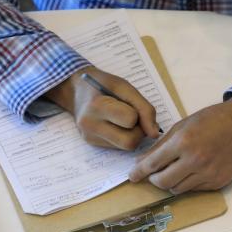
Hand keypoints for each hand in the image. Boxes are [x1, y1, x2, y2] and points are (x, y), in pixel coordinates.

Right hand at [44, 66, 159, 149]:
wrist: (76, 89)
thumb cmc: (103, 84)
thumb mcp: (125, 87)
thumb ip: (144, 108)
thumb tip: (155, 133)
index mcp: (97, 106)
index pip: (131, 120)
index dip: (138, 114)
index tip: (131, 105)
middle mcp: (90, 125)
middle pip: (130, 142)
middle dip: (139, 131)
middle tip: (134, 117)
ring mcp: (89, 137)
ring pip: (126, 147)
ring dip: (132, 135)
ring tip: (123, 119)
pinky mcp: (91, 144)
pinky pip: (118, 147)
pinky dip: (123, 137)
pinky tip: (115, 124)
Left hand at [128, 95, 231, 192]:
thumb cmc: (211, 119)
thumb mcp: (182, 126)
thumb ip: (160, 146)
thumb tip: (141, 162)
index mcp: (184, 142)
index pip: (153, 164)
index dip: (139, 172)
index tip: (132, 176)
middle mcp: (196, 160)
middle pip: (163, 182)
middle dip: (154, 180)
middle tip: (154, 174)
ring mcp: (209, 173)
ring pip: (178, 189)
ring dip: (171, 182)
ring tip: (174, 169)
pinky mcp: (219, 182)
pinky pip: (195, 189)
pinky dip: (188, 182)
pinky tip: (193, 170)